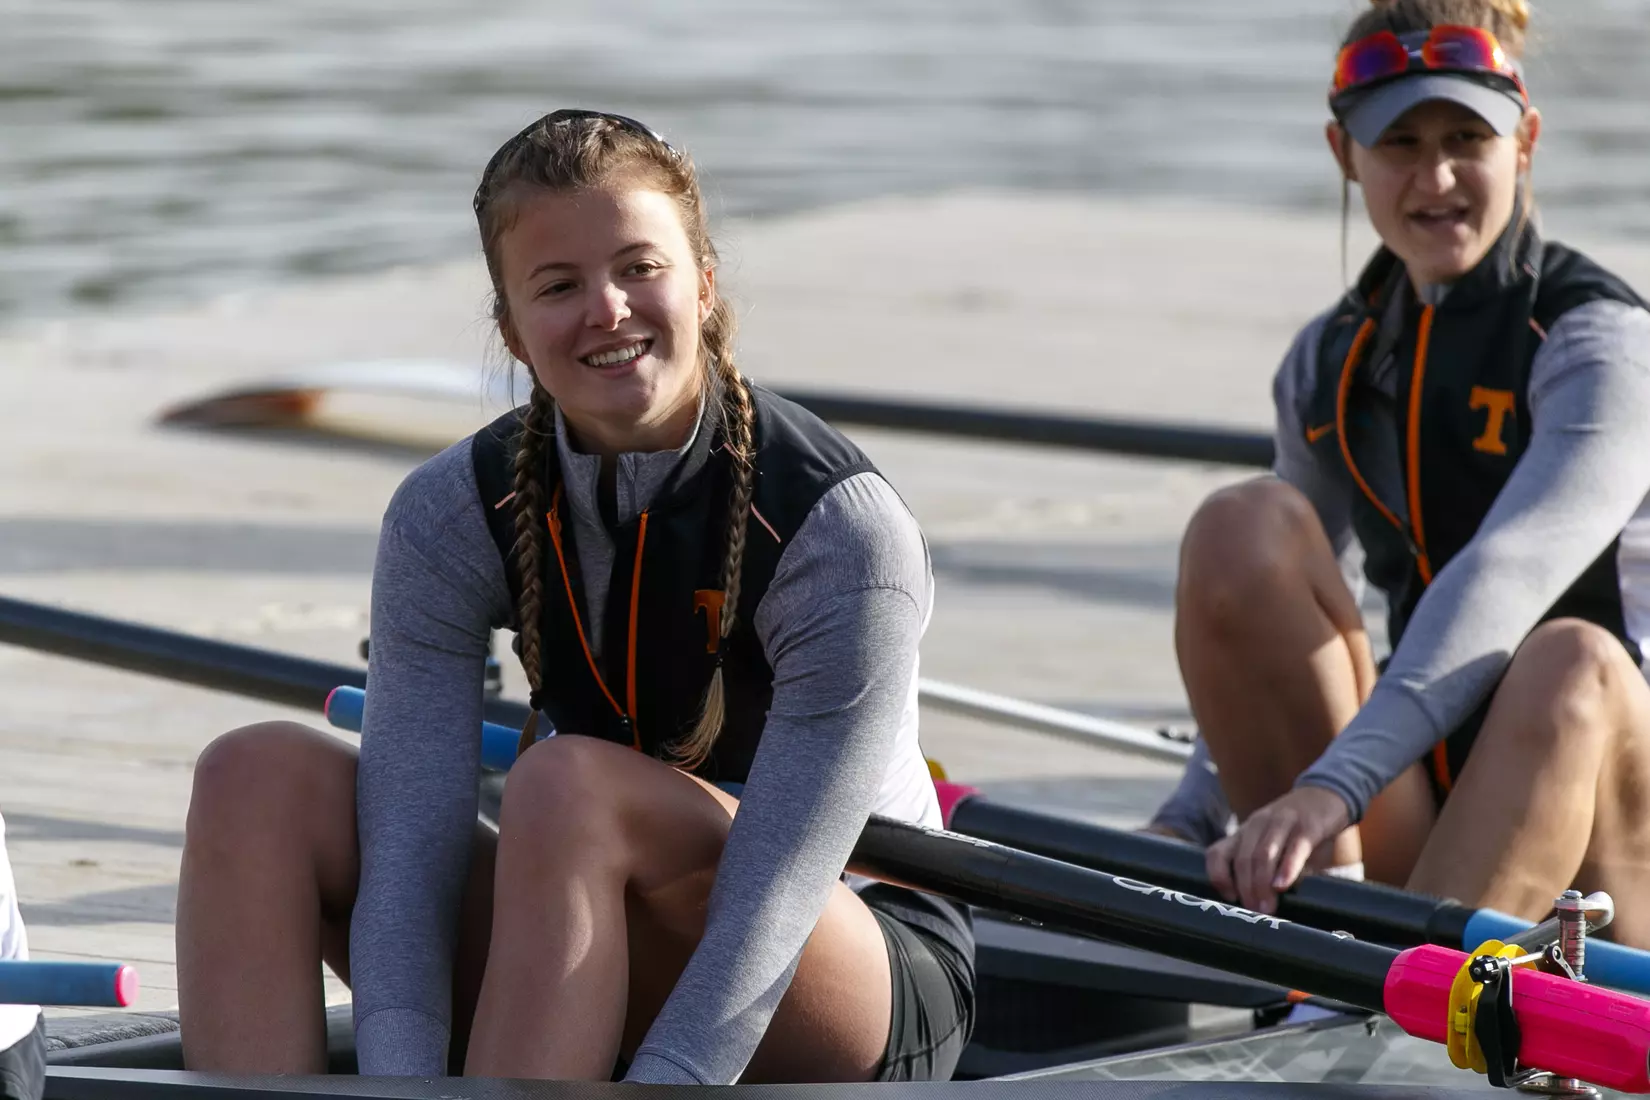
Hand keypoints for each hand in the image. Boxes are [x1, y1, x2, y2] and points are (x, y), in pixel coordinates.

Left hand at [1205, 786, 1351, 915]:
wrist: (1327, 794)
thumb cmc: (1298, 831)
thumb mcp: (1275, 847)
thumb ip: (1266, 871)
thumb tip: (1262, 904)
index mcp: (1244, 832)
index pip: (1217, 853)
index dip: (1219, 877)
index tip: (1231, 899)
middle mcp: (1257, 824)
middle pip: (1242, 859)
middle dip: (1246, 889)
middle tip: (1256, 913)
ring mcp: (1281, 821)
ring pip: (1263, 854)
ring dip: (1262, 884)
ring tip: (1268, 908)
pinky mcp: (1308, 824)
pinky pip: (1294, 847)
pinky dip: (1287, 868)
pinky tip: (1284, 885)